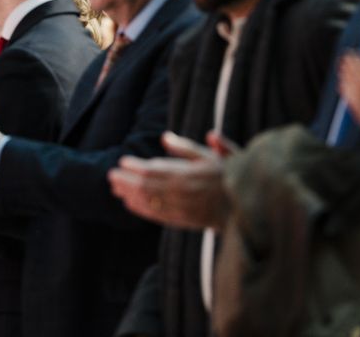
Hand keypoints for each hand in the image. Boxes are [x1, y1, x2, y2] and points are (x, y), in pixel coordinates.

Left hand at [108, 131, 234, 230]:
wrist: (248, 207)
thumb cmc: (232, 176)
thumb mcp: (213, 155)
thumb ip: (186, 148)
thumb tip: (164, 137)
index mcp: (187, 174)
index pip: (154, 170)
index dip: (135, 167)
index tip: (122, 162)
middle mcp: (181, 193)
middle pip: (146, 186)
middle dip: (126, 181)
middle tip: (111, 176)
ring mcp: (181, 209)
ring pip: (149, 202)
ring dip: (129, 195)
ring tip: (115, 189)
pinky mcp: (184, 221)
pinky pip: (157, 216)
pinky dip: (141, 209)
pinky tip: (130, 204)